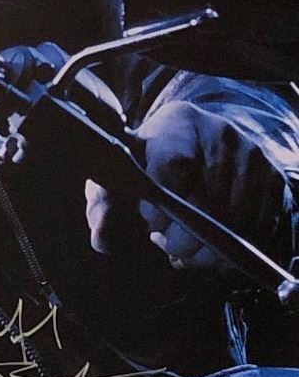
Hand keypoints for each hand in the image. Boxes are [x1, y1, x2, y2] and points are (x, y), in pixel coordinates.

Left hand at [85, 99, 293, 273]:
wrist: (200, 145)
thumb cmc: (153, 163)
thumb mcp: (121, 176)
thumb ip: (104, 205)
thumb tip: (102, 236)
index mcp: (177, 124)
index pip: (172, 168)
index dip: (160, 209)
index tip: (152, 226)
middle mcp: (222, 135)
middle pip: (207, 206)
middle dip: (182, 240)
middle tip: (167, 241)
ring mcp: (254, 158)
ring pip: (233, 228)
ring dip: (207, 250)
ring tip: (188, 238)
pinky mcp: (275, 182)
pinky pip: (257, 234)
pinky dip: (232, 251)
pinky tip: (213, 242)